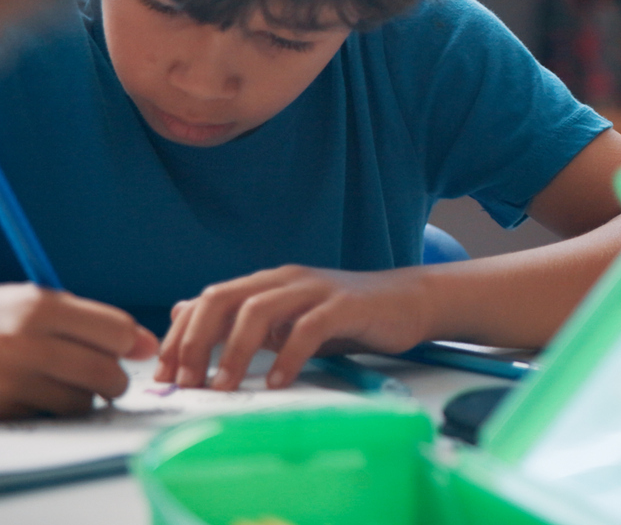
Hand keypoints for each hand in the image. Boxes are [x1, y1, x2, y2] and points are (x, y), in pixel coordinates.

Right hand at [0, 285, 156, 417]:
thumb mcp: (31, 305)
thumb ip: (89, 321)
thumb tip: (148, 346)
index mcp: (37, 307)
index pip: (117, 331)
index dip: (128, 343)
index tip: (126, 349)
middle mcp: (23, 342)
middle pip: (105, 372)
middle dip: (112, 380)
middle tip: (103, 377)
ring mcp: (7, 381)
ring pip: (80, 402)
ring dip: (81, 399)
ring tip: (61, 383)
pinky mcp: (1, 410)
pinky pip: (47, 418)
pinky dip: (48, 411)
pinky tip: (31, 395)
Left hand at [158, 265, 433, 390]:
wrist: (409, 301)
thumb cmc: (347, 316)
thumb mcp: (288, 318)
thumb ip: (242, 318)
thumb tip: (183, 314)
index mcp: (267, 282)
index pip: (208, 299)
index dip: (180, 335)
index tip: (165, 375)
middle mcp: (286, 279)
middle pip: (224, 298)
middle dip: (197, 341)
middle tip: (187, 382)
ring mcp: (316, 289)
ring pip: (259, 310)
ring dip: (234, 351)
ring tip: (224, 387)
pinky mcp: (346, 305)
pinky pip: (309, 327)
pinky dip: (287, 355)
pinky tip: (278, 381)